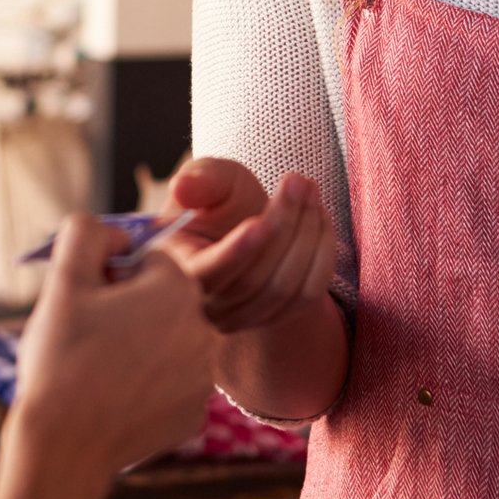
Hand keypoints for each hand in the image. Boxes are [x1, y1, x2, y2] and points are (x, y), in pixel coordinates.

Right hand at [11, 214, 213, 474]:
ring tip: (97, 371)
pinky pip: (169, 386)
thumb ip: (86, 233)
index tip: (87, 306)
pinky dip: (145, 389)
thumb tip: (114, 232)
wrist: (62, 448)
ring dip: (138, 348)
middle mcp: (204, 329)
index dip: (110, 279)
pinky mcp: (193, 416)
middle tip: (89, 339)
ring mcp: (203, 378)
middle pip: (160, 302)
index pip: (146, 262)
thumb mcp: (64, 280)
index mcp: (178, 288)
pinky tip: (114, 400)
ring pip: (165, 343)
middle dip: (128, 311)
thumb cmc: (61, 360)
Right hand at [164, 157, 335, 333]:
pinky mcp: (276, 318)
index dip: (234, 253)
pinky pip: (308, 295)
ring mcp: (241, 318)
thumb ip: (198, 180)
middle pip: (253, 280)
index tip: (258, 222)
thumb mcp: (209, 180)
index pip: (204, 275)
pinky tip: (319, 216)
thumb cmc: (220, 201)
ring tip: (310, 190)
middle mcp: (206, 306)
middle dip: (283, 226)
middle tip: (298, 181)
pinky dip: (321, 253)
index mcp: (176, 270)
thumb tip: (182, 188)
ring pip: (284, 288)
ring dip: (307, 234)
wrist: (245, 222)